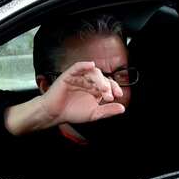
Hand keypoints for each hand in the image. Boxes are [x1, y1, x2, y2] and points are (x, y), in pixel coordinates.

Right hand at [6, 61, 124, 134]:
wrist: (55, 114)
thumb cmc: (72, 112)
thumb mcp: (94, 114)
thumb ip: (108, 111)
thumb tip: (123, 108)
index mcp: (96, 89)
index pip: (108, 84)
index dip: (114, 88)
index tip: (118, 95)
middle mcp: (89, 82)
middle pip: (102, 78)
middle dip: (108, 86)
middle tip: (109, 96)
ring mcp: (79, 77)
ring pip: (92, 73)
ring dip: (99, 79)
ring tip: (103, 89)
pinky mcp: (69, 75)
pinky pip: (77, 67)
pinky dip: (84, 65)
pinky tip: (91, 65)